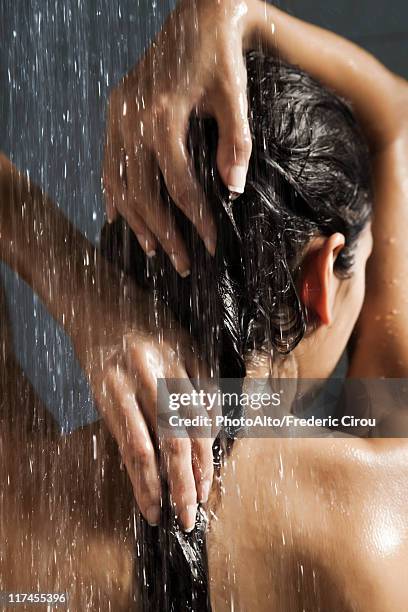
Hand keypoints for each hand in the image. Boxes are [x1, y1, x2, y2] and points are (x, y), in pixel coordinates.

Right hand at [0, 154, 215, 531]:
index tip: (212, 485)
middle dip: (193, 479)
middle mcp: (160, 367)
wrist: (91, 294)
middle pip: (182, 434)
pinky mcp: (102, 388)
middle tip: (197, 514)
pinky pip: (123, 438)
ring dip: (164, 485)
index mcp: (184, 353)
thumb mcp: (179, 336)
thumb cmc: (140, 315)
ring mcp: (128, 378)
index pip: (204, 416)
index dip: (210, 455)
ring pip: (152, 443)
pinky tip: (142, 494)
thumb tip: (211, 425)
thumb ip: (198, 377)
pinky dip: (135, 471)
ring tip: (171, 516)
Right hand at [103, 0, 252, 275]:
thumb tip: (233, 192)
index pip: (178, 184)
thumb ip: (236, 145)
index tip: (209, 245)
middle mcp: (131, 118)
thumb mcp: (234, 97)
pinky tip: (118, 217)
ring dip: (134, 219)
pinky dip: (113, 192)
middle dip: (162, 232)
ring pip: (117, 181)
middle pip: (141, 192)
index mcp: (161, 115)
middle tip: (179, 263)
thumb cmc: (220, 55)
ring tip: (152, 249)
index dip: (196, 219)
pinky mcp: (115, 111)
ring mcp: (118, 114)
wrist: (198, 15)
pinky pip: (107, 161)